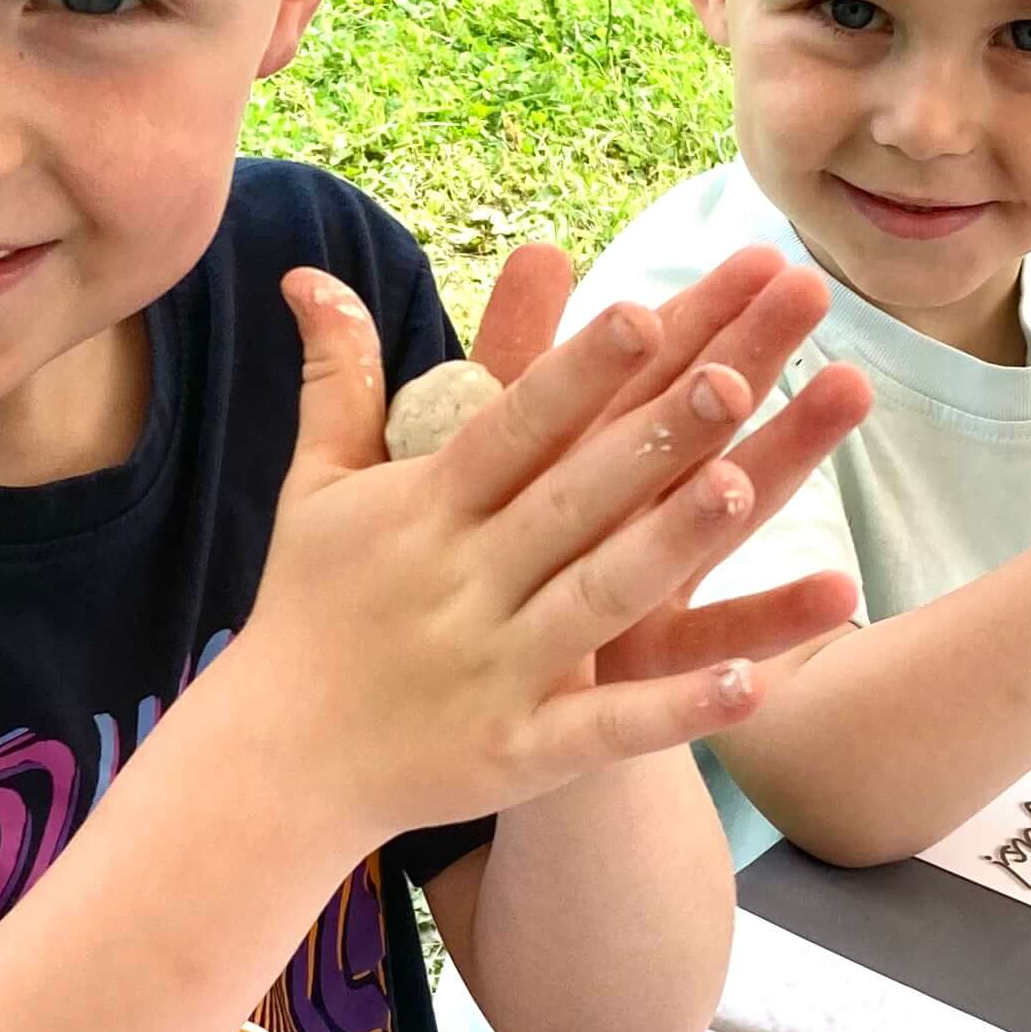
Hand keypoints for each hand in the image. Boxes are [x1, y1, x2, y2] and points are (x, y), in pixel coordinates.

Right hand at [233, 251, 869, 841]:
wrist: (275, 761)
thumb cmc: (309, 605)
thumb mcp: (315, 486)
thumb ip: (339, 375)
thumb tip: (308, 270)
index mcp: (426, 509)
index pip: (512, 427)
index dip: (576, 373)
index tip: (644, 310)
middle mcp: (464, 580)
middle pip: (571, 499)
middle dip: (651, 438)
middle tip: (735, 372)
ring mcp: (495, 669)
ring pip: (598, 599)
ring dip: (670, 547)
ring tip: (744, 489)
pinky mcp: (519, 752)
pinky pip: (605, 730)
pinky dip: (676, 712)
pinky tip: (755, 687)